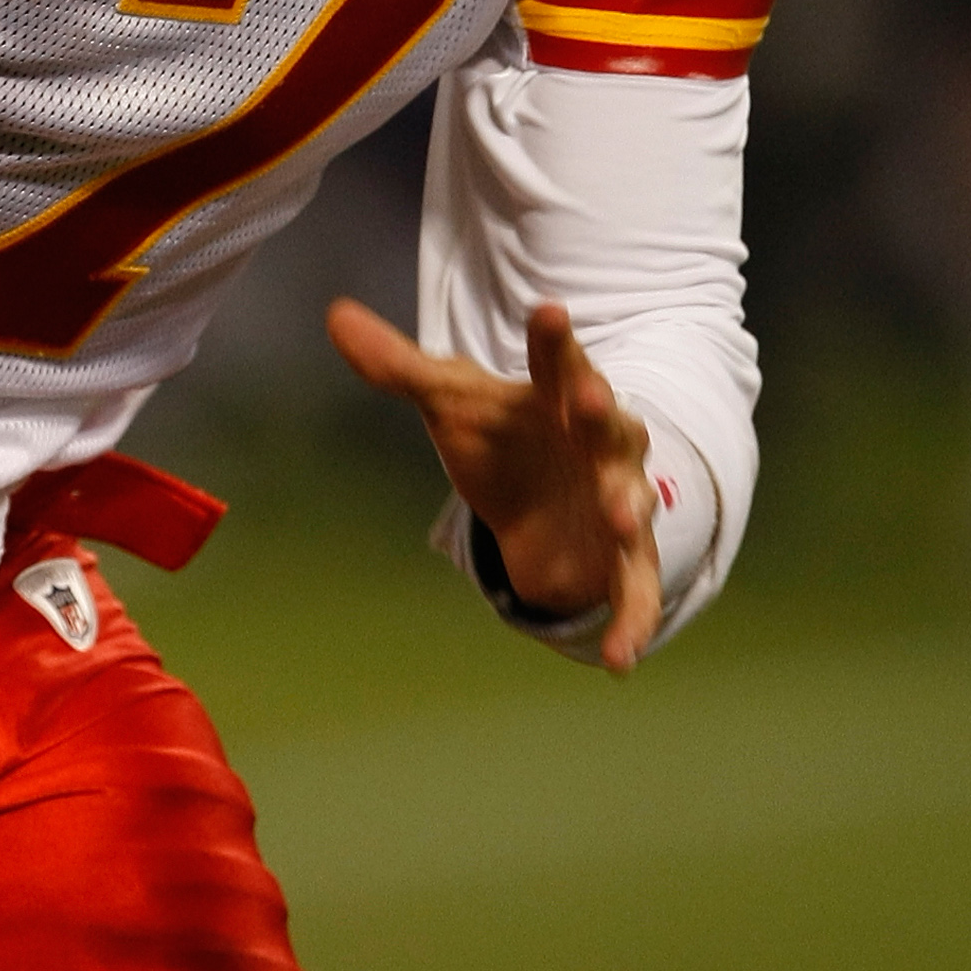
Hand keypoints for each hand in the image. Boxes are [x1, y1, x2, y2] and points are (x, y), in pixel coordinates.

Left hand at [327, 296, 661, 673]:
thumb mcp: (451, 403)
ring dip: (630, 509)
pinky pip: (636, 594)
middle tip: (590, 400)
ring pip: (633, 503)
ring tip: (622, 518)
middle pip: (609, 425)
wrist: (546, 508)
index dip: (554, 340)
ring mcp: (620, 503)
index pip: (559, 361)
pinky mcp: (625, 563)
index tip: (548, 311)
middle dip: (601, 414)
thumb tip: (334, 314)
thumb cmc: (504, 438)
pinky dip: (632, 623)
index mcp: (561, 397)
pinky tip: (619, 660)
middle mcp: (601, 446)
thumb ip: (397, 366)